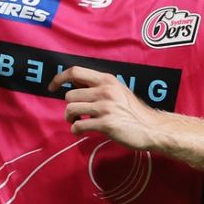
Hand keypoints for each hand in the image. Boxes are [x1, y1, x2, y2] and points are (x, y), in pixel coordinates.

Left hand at [49, 66, 165, 150]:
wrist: (152, 128)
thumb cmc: (133, 112)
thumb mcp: (118, 91)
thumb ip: (98, 86)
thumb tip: (73, 84)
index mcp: (107, 80)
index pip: (75, 71)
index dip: (59, 78)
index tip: (52, 87)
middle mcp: (105, 91)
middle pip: (69, 95)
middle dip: (69, 107)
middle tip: (76, 115)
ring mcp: (105, 107)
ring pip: (70, 110)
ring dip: (70, 119)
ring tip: (78, 123)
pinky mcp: (106, 124)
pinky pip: (78, 126)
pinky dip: (76, 130)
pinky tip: (81, 132)